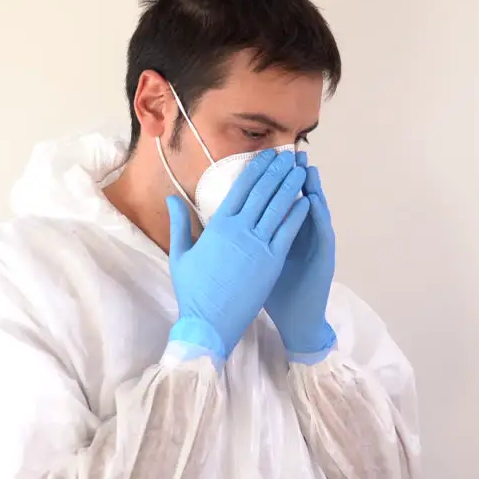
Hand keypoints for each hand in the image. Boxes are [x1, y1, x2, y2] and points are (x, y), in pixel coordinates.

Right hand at [167, 150, 309, 360]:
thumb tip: (172, 198)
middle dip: (276, 171)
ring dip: (290, 187)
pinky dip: (297, 214)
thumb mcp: (181, 254)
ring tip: (299, 170)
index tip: (266, 156)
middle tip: (288, 155)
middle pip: (262, 193)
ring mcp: (257, 246)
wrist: (209, 323)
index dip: (255, 170)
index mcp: (217, 227)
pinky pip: (287, 232)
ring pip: (277, 208)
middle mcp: (239, 231)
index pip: (240, 189)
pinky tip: (305, 200)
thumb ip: (179, 223)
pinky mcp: (271, 262)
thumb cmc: (193, 291)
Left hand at [265, 151, 336, 360]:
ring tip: (305, 167)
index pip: (274, 202)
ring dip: (309, 188)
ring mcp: (311, 245)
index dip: (269, 181)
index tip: (262, 159)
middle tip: (288, 152)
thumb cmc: (275, 291)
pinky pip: (319, 234)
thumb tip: (223, 224)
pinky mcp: (322, 258)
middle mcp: (297, 235)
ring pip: (311, 210)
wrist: (296, 319)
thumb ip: (244, 240)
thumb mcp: (256, 263)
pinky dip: (316, 216)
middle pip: (293, 199)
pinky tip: (312, 200)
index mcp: (278, 235)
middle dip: (290, 176)